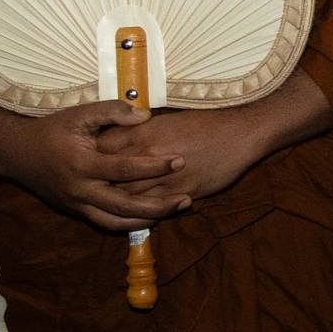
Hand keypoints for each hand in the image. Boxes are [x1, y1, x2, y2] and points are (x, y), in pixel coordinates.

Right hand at [0, 99, 185, 229]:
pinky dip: (129, 223)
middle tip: (186, 199)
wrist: (17, 153)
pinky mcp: (75, 211)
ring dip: (147, 220)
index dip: (154, 166)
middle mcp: (79, 189)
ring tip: (175, 210)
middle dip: (157, 204)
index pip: (124, 169)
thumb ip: (111, 111)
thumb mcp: (79, 114)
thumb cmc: (52, 130)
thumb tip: (145, 116)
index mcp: (81, 164)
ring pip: (115, 222)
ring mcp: (76, 204)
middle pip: (124, 205)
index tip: (180, 160)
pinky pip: (105, 223)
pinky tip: (152, 216)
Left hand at [99, 106, 275, 208]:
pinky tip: (140, 212)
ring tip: (113, 203)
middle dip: (100, 183)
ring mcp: (163, 177)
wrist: (240, 133)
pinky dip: (143, 211)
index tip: (92, 161)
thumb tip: (122, 138)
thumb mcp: (167, 119)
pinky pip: (153, 208)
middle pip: (110, 176)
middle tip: (95, 187)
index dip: (95, 156)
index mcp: (143, 133)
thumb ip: (141, 130)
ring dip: (119, 201)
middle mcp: (147, 156)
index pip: (104, 147)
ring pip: (127, 196)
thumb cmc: (206, 123)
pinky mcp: (180, 192)